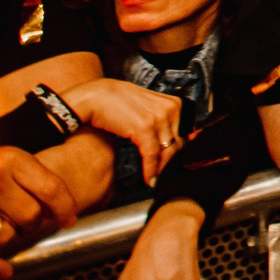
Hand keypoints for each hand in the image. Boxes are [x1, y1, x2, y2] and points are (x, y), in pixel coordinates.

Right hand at [0, 146, 80, 279]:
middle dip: (28, 226)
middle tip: (17, 226)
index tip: (69, 219)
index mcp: (6, 159)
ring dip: (3, 243)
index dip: (64, 207)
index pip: (52, 186)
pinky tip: (1, 271)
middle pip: (31, 217)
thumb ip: (20, 177)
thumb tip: (54, 205)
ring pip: (7, 239)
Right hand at [64, 78, 185, 186]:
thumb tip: (174, 141)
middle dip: (170, 163)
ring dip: (161, 170)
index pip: (184, 135)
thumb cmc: (119, 104)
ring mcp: (158, 117)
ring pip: (167, 152)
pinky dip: (151, 170)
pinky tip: (148, 180)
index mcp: (174, 103)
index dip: (178, 152)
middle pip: (178, 144)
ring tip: (156, 181)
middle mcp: (170, 109)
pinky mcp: (144, 128)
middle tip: (163, 177)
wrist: (95, 97)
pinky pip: (152, 155)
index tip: (173, 165)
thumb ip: (161, 120)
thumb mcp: (147, 108)